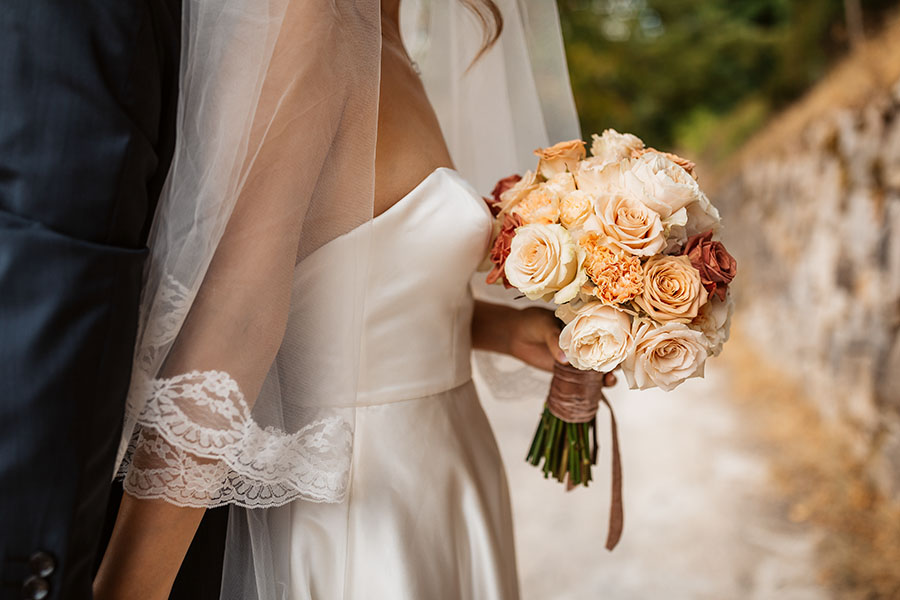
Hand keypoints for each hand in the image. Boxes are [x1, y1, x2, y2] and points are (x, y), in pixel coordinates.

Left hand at [471, 301, 616, 383]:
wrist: (515, 334)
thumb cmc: (531, 323)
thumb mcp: (544, 327)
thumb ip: (554, 340)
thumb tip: (565, 360)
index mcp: (583, 324)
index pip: (604, 332)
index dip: (616, 341)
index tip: (622, 349)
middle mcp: (584, 341)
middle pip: (605, 352)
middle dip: (615, 361)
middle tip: (616, 369)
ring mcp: (577, 357)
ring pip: (598, 368)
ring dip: (607, 375)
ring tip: (609, 380)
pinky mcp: (568, 370)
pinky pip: (584, 379)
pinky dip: (593, 385)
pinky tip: (599, 389)